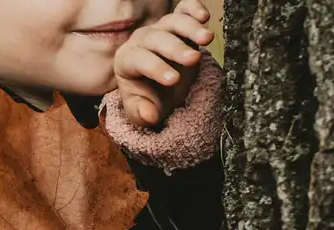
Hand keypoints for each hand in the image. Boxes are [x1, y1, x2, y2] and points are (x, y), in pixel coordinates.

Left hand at [114, 0, 214, 126]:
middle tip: (194, 60)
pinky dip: (194, 7)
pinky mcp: (177, 22)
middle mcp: (141, 41)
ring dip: (190, 27)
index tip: (174, 80)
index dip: (155, 68)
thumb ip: (141, 113)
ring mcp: (160, 28)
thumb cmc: (149, 98)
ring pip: (172, 21)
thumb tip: (149, 115)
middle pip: (156, 38)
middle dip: (175, 48)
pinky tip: (205, 16)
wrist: (160, 88)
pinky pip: (183, 8)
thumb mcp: (142, 112)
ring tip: (207, 39)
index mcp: (126, 61)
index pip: (138, 60)